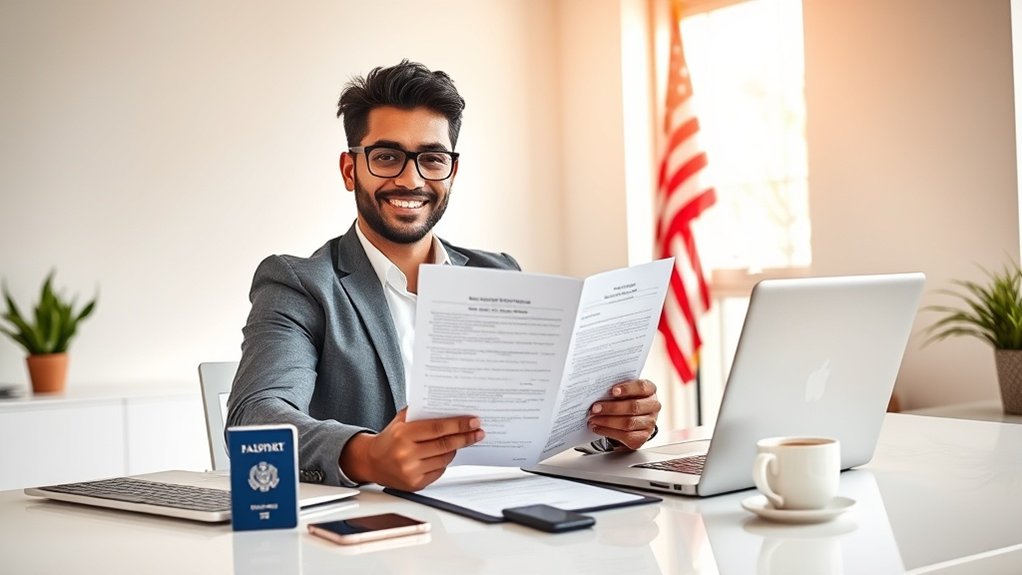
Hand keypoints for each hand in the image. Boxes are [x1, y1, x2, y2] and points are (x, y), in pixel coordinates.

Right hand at [340, 408, 483, 490]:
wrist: (371, 461)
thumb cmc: (389, 438)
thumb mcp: (401, 420)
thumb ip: (422, 413)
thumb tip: (450, 409)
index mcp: (403, 434)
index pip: (438, 428)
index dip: (459, 425)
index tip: (474, 421)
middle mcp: (407, 454)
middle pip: (445, 444)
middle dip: (465, 437)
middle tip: (478, 432)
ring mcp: (411, 471)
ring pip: (445, 459)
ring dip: (455, 449)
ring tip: (461, 441)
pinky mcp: (415, 484)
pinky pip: (439, 471)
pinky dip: (444, 462)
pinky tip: (444, 455)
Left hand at [588, 379, 660, 449]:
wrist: (635, 417)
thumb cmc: (627, 400)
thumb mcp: (625, 391)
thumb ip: (617, 390)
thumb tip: (598, 391)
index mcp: (650, 390)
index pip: (642, 387)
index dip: (627, 389)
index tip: (612, 391)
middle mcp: (653, 406)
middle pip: (633, 407)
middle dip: (611, 408)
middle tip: (595, 408)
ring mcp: (650, 423)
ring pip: (628, 423)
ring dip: (607, 421)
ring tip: (593, 419)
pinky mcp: (642, 437)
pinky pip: (625, 436)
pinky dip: (608, 431)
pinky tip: (597, 427)